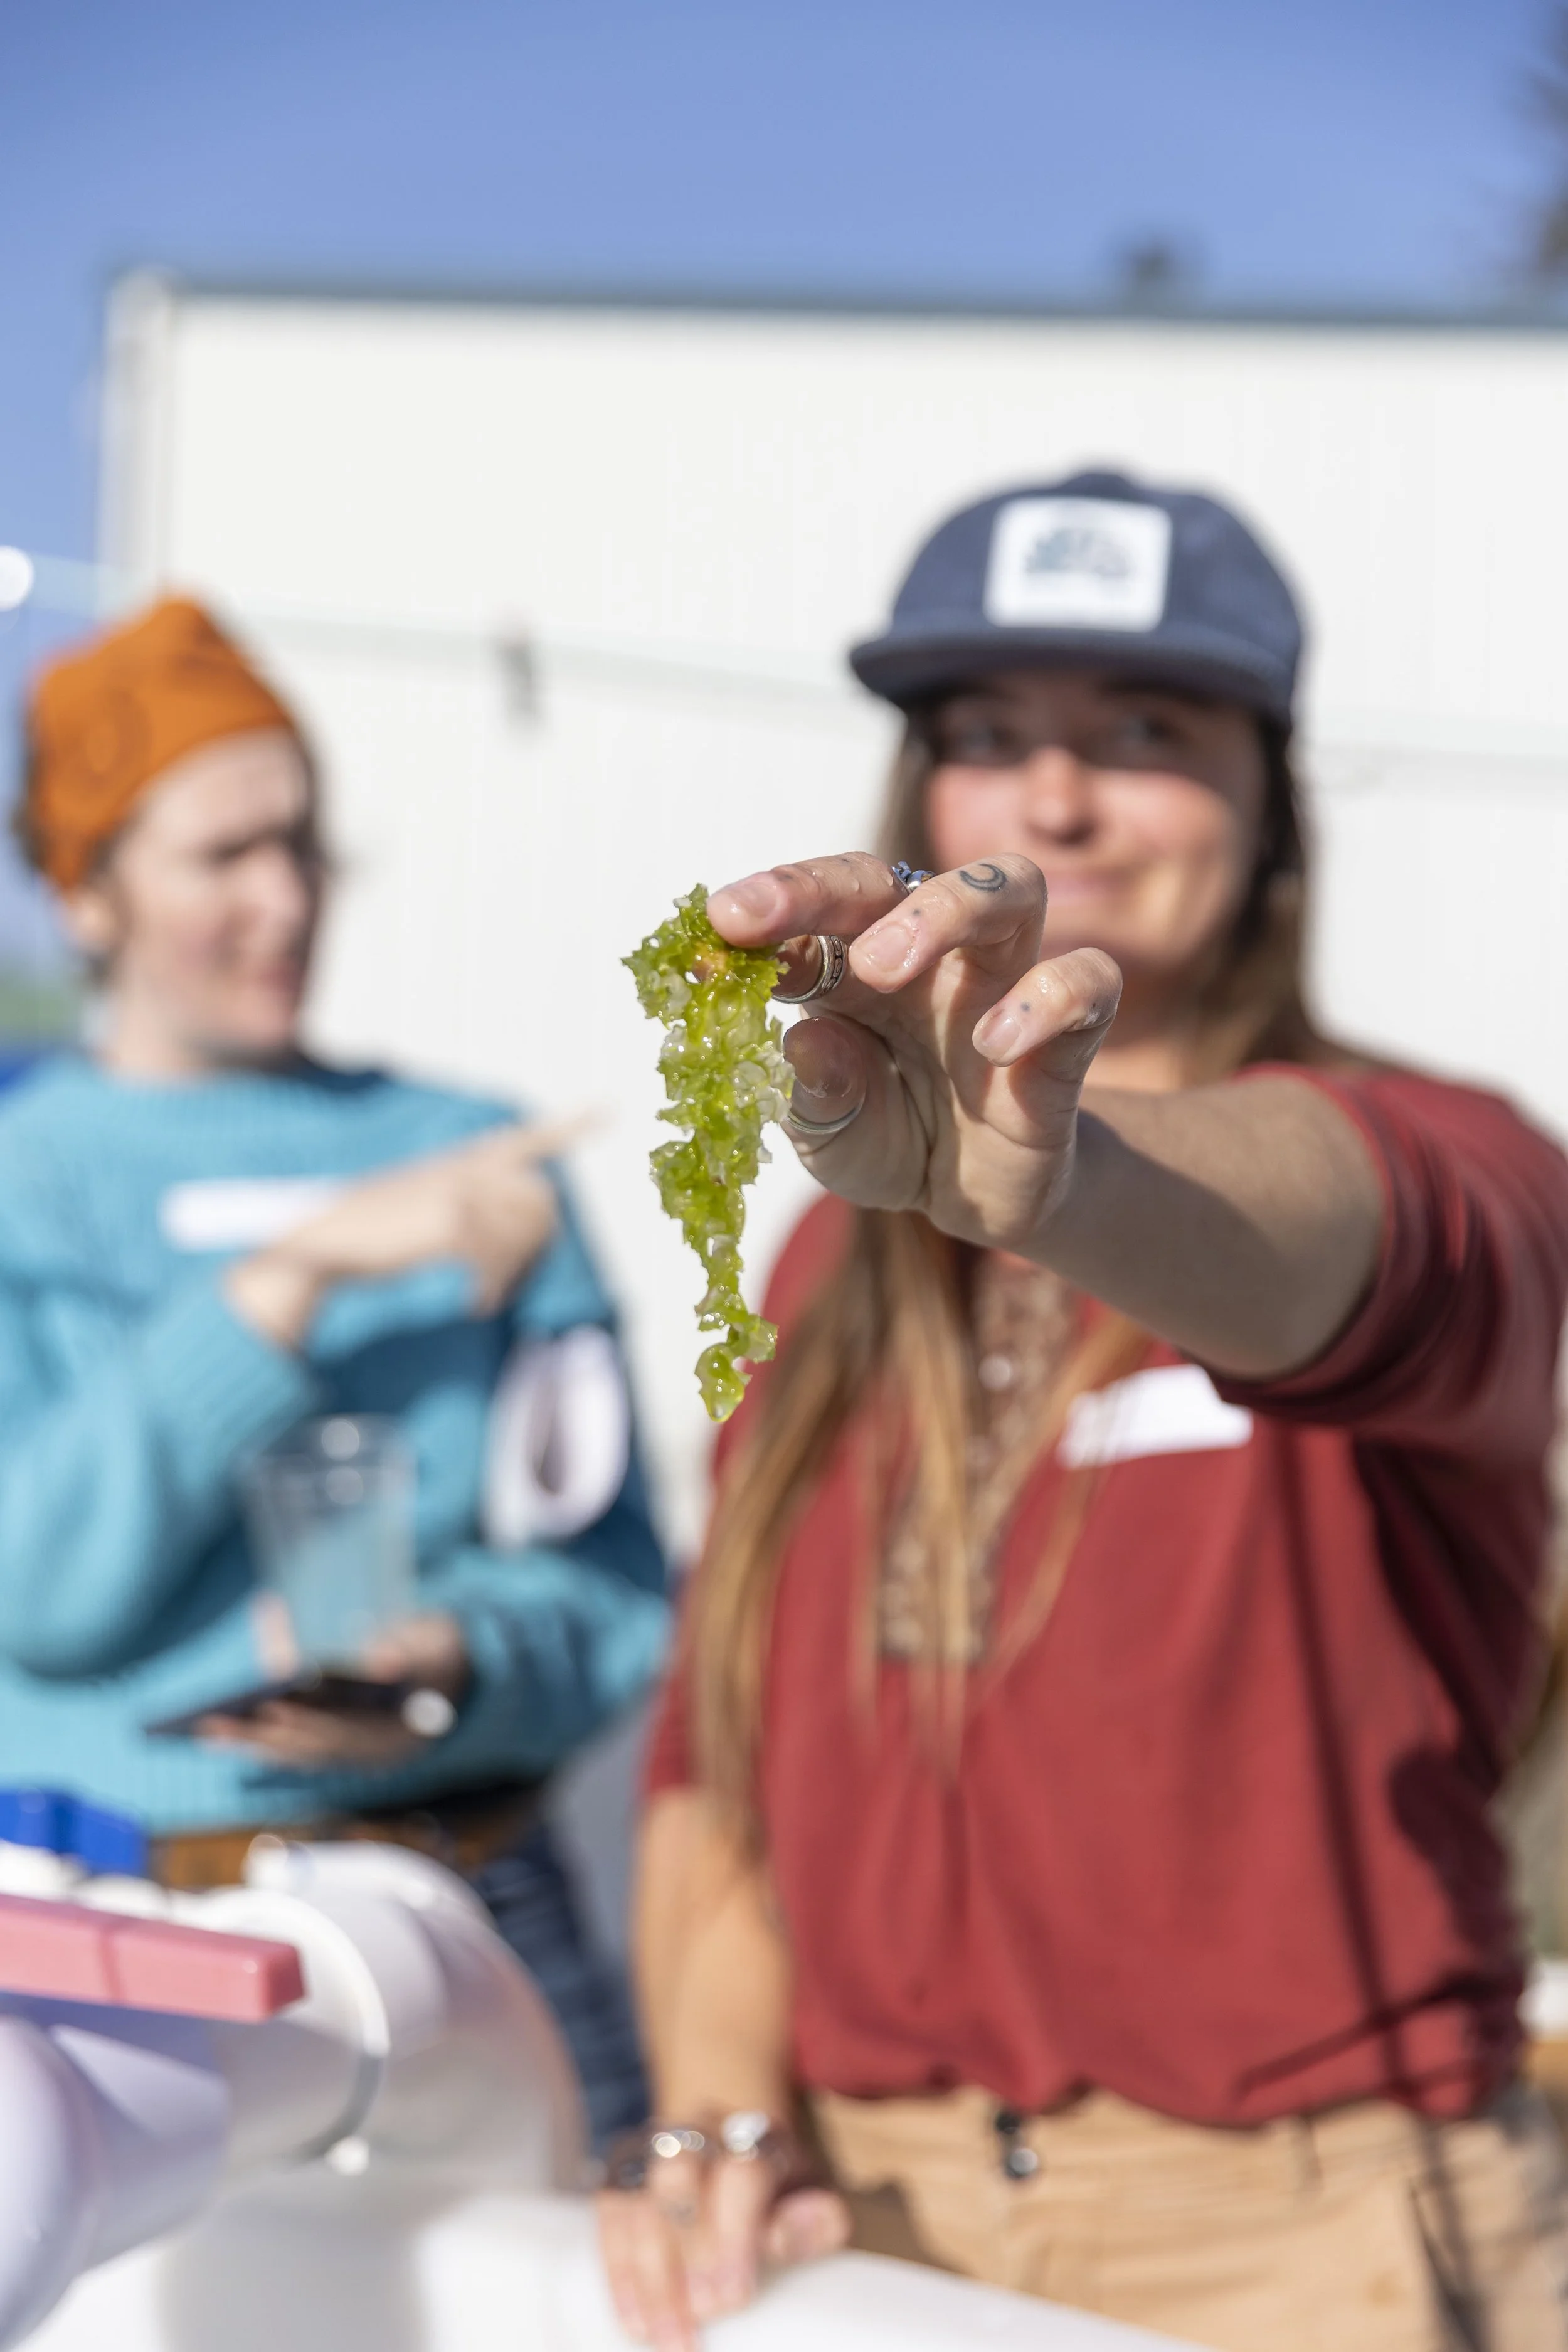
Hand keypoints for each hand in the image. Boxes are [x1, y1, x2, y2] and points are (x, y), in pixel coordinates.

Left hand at [197, 1611, 468, 1768]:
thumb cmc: (442, 1648)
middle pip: (312, 1747)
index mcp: (404, 1731)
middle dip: (261, 1735)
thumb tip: (376, 1664)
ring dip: (252, 1743)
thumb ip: (407, 1651)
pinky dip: (264, 1741)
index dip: (308, 1720)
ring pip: (300, 1753)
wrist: (464, 1672)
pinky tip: (231, 1734)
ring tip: (207, 1730)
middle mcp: (379, 1753)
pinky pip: (299, 1750)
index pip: (348, 1731)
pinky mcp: (345, 1749)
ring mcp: (362, 1755)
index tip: (270, 1707)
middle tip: (213, 1724)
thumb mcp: (433, 1642)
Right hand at [226, 1119, 578, 1349]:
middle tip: (507, 1279)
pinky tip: (473, 1304)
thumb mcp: (417, 1201)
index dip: (566, 1126)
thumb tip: (518, 1222)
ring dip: (513, 1273)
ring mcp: (458, 1191)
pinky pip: (497, 1259)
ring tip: (487, 1293)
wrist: (323, 1244)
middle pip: (540, 1199)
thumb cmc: (370, 1233)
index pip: (521, 1138)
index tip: (607, 1110)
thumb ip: (465, 1201)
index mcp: (457, 1162)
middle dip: (536, 1243)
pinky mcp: (449, 1221)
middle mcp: (463, 1169)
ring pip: (523, 1232)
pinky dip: (492, 1290)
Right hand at [596, 2128, 848, 2350]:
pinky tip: (634, 2318)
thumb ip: (815, 2221)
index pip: (741, 2172)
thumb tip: (782, 2238)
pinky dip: (620, 2271)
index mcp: (754, 2134)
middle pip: (680, 2175)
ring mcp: (655, 2148)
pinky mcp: (621, 2174)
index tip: (734, 2296)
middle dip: (688, 2251)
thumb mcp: (813, 2200)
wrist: (735, 2144)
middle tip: (701, 2313)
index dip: (735, 2236)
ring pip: (640, 2200)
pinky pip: (610, 2216)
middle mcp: (700, 2130)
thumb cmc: (779, 2189)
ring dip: (651, 2274)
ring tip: (664, 2335)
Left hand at [708, 853, 1119, 1257]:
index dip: (771, 906)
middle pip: (899, 874)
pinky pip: (1085, 981)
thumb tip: (804, 1043)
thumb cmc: (891, 1142)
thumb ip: (817, 1099)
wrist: (975, 1200)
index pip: (819, 910)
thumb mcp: (832, 1139)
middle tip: (773, 926)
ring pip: (1010, 886)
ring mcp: (1004, 983)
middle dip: (831, 888)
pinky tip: (994, 1047)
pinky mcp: (1068, 1032)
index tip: (720, 922)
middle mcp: (932, 957)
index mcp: (857, 968)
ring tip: (884, 967)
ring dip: (945, 908)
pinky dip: (1044, 1000)